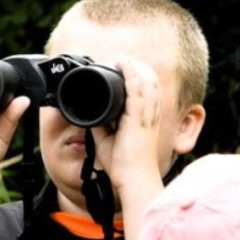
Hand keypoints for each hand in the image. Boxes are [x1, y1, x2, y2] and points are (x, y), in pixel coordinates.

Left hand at [105, 58, 173, 194]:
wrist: (133, 180)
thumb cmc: (124, 165)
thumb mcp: (107, 140)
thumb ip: (100, 126)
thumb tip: (89, 114)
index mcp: (146, 120)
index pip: (148, 92)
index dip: (138, 78)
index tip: (124, 68)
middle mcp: (150, 116)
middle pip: (151, 83)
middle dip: (138, 68)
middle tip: (122, 60)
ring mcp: (146, 117)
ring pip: (147, 83)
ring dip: (135, 68)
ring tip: (122, 59)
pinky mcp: (139, 120)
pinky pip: (138, 92)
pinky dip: (132, 75)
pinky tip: (124, 65)